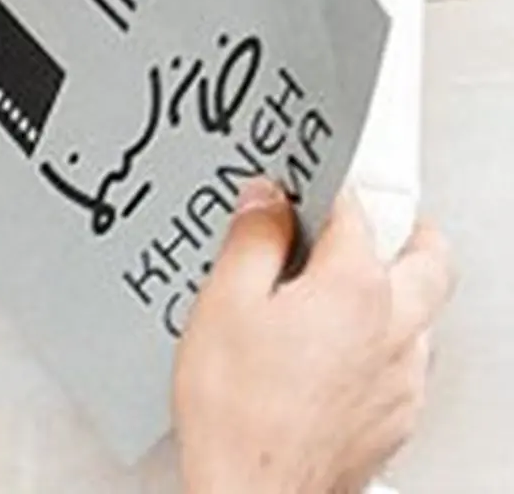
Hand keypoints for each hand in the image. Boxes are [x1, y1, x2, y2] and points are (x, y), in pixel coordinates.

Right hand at [173, 178, 454, 493]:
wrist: (253, 492)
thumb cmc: (239, 411)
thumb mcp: (222, 302)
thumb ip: (251, 240)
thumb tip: (266, 202)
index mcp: (354, 288)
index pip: (353, 211)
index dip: (322, 190)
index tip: (300, 188)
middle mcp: (394, 330)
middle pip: (428, 258)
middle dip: (406, 230)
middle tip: (376, 220)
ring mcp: (402, 380)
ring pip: (425, 316)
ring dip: (397, 292)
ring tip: (349, 288)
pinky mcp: (395, 419)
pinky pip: (407, 366)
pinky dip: (385, 346)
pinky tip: (342, 353)